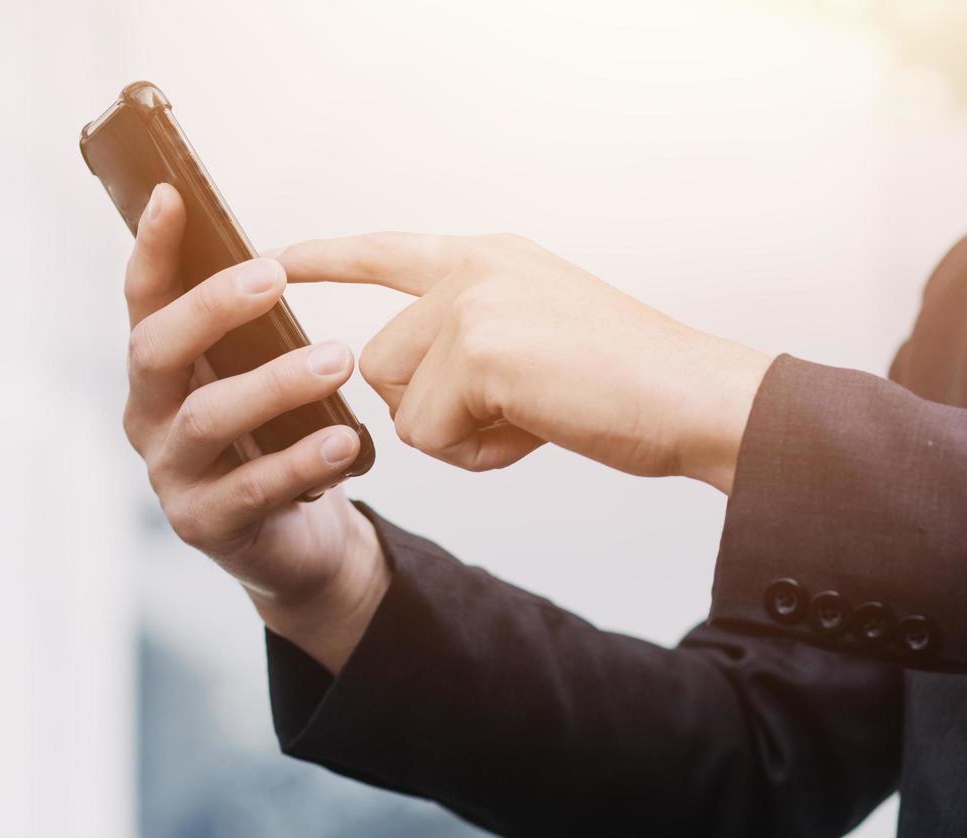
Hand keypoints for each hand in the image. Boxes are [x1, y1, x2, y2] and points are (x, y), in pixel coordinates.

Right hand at [123, 184, 388, 673]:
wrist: (301, 540)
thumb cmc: (280, 438)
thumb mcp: (263, 374)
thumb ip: (257, 328)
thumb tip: (275, 255)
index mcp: (161, 368)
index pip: (145, 299)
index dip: (153, 248)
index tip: (174, 195)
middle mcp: (150, 414)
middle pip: (158, 351)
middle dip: (211, 309)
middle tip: (275, 278)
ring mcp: (170, 472)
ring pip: (208, 417)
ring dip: (275, 383)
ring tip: (339, 360)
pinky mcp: (204, 523)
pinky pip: (251, 488)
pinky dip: (300, 461)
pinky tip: (344, 441)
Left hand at [276, 233, 773, 491]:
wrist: (695, 398)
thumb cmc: (632, 388)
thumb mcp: (541, 340)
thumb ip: (472, 344)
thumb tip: (406, 397)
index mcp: (491, 258)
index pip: (385, 253)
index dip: (324, 261)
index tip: (271, 262)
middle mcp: (473, 267)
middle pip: (382, 362)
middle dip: (435, 410)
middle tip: (523, 410)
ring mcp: (471, 303)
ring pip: (400, 402)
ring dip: (458, 435)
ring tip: (536, 417)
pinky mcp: (475, 349)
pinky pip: (429, 434)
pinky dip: (479, 455)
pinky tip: (537, 430)